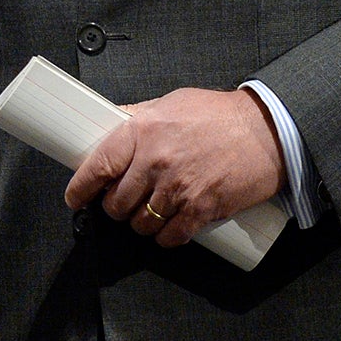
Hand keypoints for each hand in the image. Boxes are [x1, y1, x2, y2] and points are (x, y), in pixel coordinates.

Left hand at [64, 87, 284, 248]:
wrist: (265, 132)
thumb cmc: (219, 115)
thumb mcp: (170, 103)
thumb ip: (137, 116)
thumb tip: (109, 123)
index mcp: (144, 130)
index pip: (99, 165)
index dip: (80, 187)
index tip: (74, 197)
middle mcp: (156, 161)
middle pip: (116, 202)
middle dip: (114, 207)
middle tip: (121, 201)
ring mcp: (178, 188)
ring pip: (139, 224)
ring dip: (139, 223)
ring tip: (149, 211)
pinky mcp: (200, 210)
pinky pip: (169, 237)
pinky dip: (164, 237)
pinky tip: (168, 225)